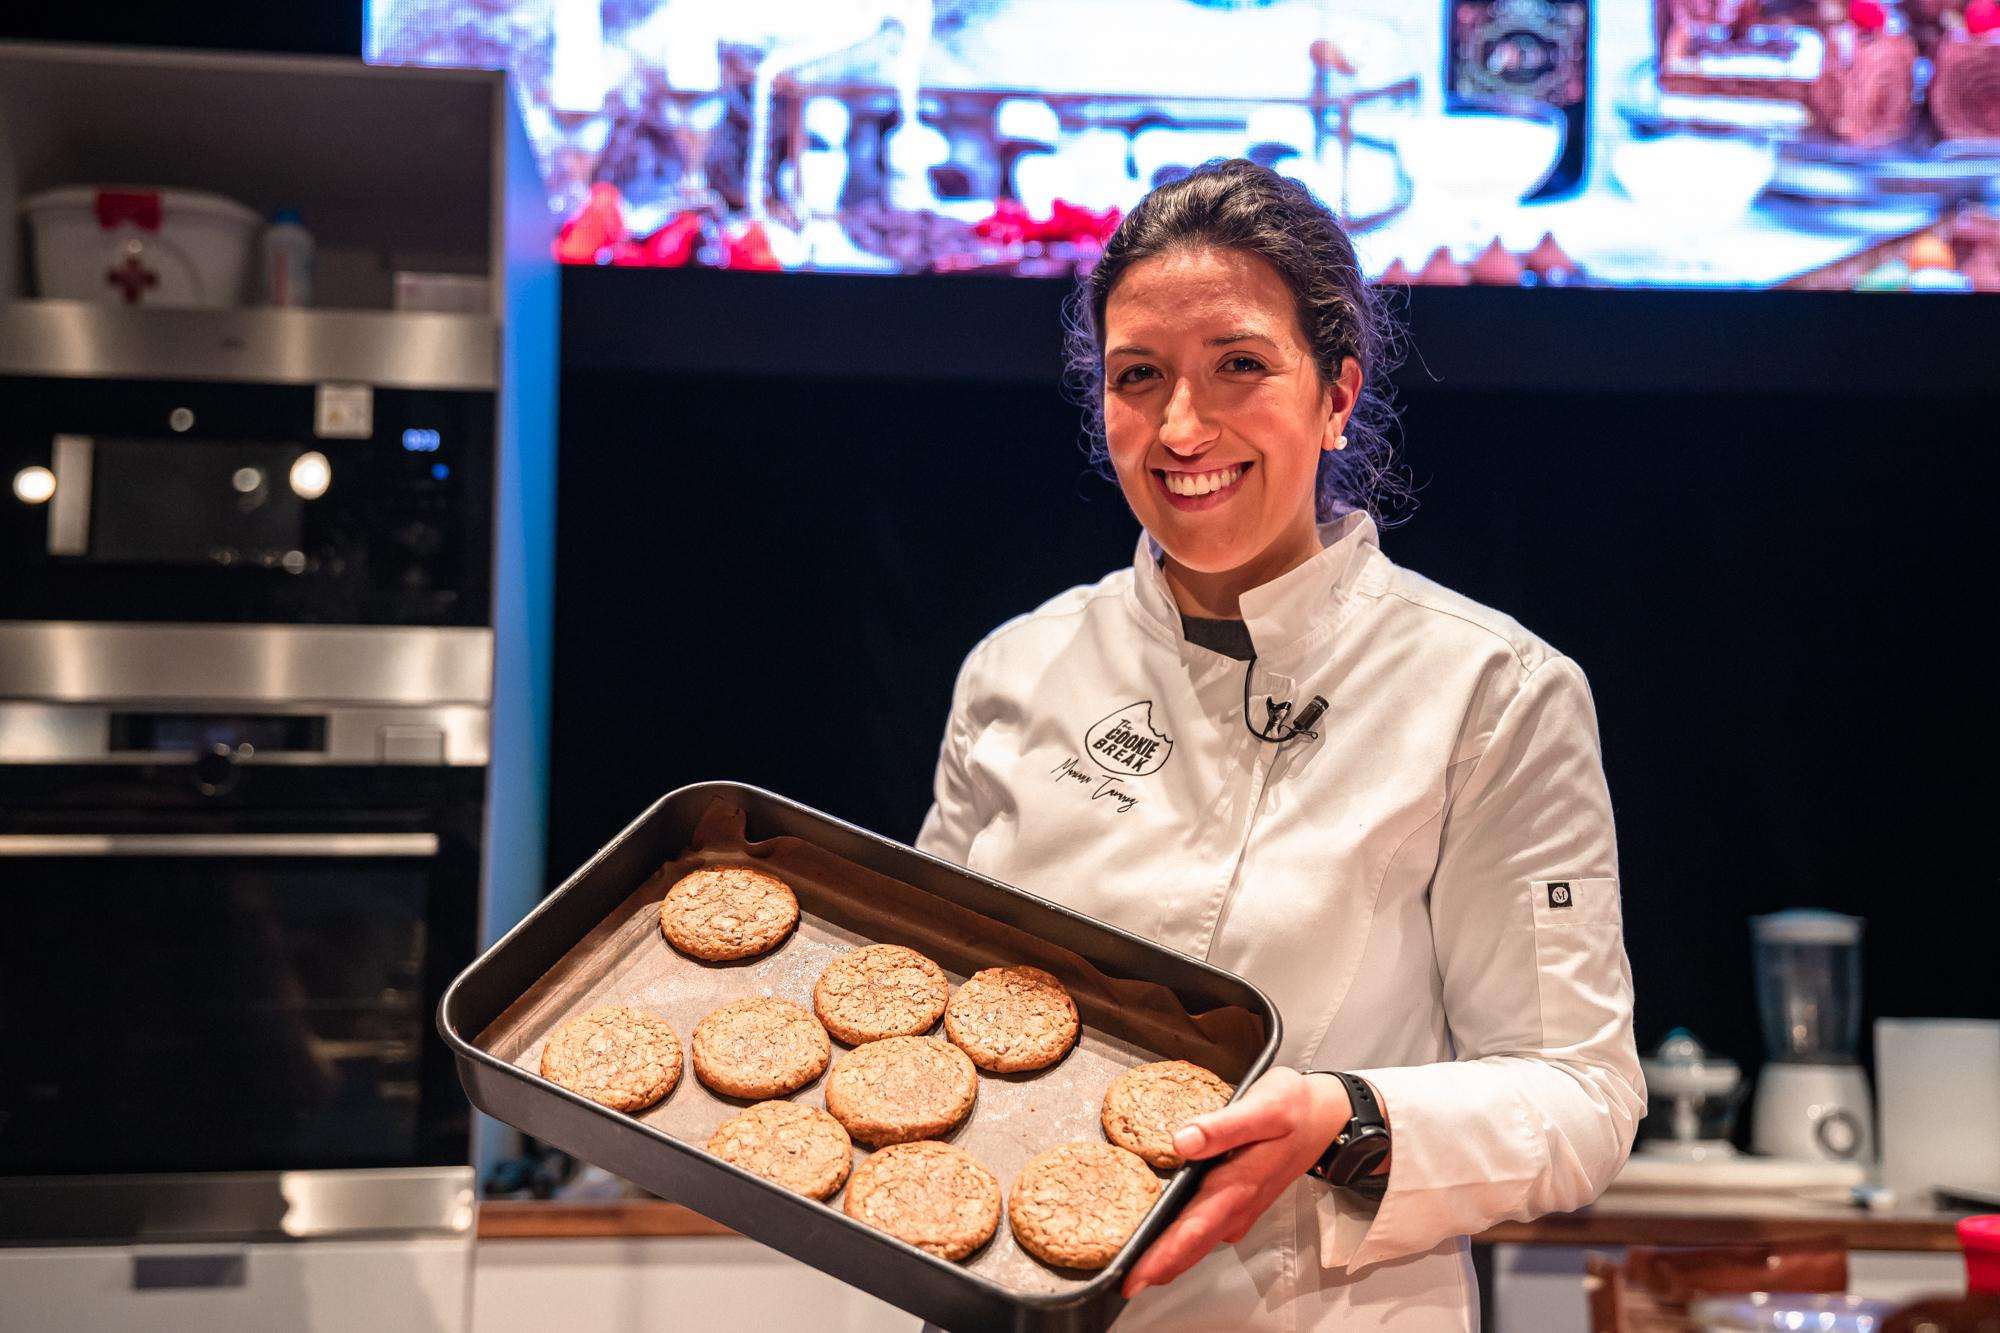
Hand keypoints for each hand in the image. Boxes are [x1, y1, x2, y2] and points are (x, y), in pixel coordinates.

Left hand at [1121, 1067, 1351, 1298]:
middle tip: (1123, 1282)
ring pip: (1198, 1241)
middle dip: (1156, 1267)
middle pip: (1192, 1245)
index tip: (1133, 1276)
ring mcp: (1241, 1207)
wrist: (1327, 1116)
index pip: (1194, 1230)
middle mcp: (1239, 1204)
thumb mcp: (1264, 1106)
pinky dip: (1183, 1240)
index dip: (1162, 1256)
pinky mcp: (1240, 1201)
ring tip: (1134, 1266)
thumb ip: (1223, 1126)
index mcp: (1240, 1184)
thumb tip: (1184, 1141)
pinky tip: (1162, 1237)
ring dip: (1168, 1256)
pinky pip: (1206, 1229)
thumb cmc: (1295, 1107)